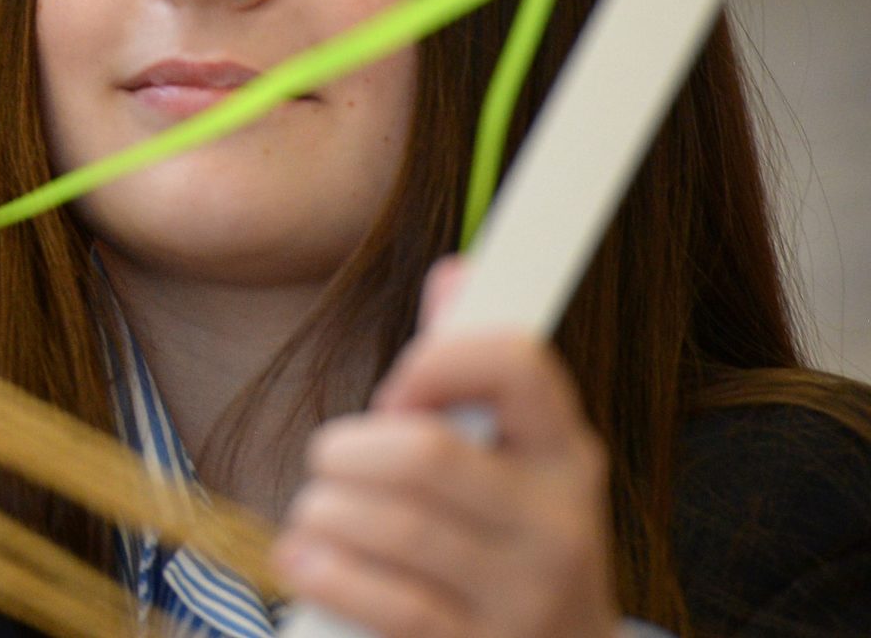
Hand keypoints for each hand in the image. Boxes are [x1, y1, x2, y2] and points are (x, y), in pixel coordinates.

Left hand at [276, 260, 620, 637]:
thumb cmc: (506, 540)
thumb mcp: (512, 456)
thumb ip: (473, 369)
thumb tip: (455, 271)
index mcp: (566, 455)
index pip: (517, 364)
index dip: (434, 362)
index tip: (395, 391)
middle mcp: (555, 526)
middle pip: (423, 454)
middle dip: (347, 448)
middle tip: (331, 460)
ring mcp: (521, 599)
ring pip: (390, 525)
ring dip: (323, 511)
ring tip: (316, 512)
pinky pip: (382, 600)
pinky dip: (322, 569)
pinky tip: (304, 558)